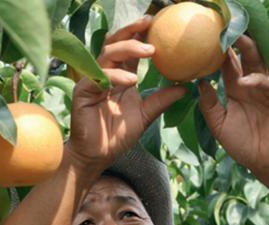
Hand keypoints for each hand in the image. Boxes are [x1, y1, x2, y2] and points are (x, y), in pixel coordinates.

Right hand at [67, 16, 186, 173]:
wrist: (97, 156)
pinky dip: (116, 76)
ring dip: (128, 49)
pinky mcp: (83, 92)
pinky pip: (99, 77)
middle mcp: (106, 74)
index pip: (129, 49)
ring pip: (107, 54)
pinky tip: (131, 80)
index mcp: (120, 76)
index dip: (140, 34)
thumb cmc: (117, 136)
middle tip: (150, 25)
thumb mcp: (145, 115)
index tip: (158, 24)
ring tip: (149, 52)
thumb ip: (161, 100)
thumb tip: (185, 87)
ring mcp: (93, 81)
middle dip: (132, 31)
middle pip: (115, 43)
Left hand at [198, 35, 268, 178]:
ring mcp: (266, 90)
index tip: (206, 40)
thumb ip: (209, 104)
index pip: (227, 67)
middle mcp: (251, 86)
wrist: (265, 163)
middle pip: (243, 58)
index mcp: (236, 90)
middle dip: (235, 43)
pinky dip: (255, 81)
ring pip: (258, 63)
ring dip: (248, 50)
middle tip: (223, 29)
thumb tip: (199, 82)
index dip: (218, 54)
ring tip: (237, 39)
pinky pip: (267, 83)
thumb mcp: (219, 125)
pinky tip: (243, 82)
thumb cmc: (243, 145)